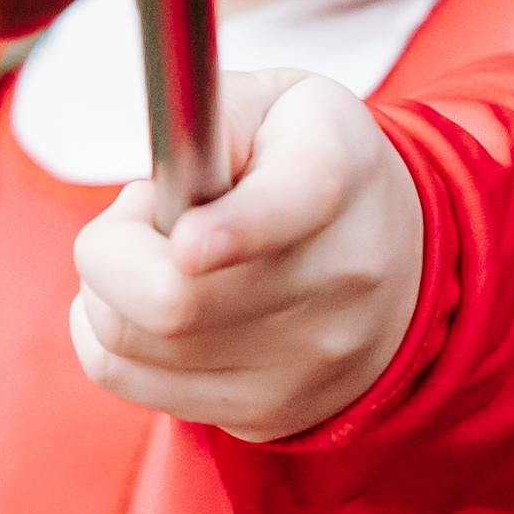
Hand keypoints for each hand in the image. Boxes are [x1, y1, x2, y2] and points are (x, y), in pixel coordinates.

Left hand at [72, 71, 422, 440]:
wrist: (407, 258)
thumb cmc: (312, 163)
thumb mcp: (279, 101)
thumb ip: (211, 115)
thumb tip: (160, 188)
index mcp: (335, 177)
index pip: (292, 207)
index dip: (234, 231)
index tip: (188, 242)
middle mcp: (337, 280)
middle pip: (175, 302)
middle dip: (109, 250)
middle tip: (137, 219)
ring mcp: (307, 361)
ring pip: (134, 344)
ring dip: (106, 293)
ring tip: (151, 258)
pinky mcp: (271, 412)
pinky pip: (132, 381)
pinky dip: (109, 338)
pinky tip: (141, 308)